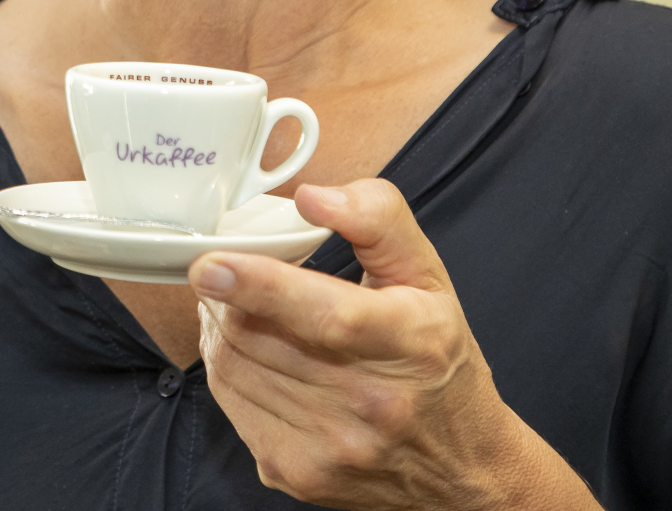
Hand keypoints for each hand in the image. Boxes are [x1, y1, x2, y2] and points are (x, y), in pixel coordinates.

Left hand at [187, 180, 596, 510]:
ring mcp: (330, 447)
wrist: (461, 467)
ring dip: (221, 328)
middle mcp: (371, 403)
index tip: (211, 265)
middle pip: (259, 337)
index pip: (325, 315)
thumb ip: (376, 220)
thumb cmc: (438, 359)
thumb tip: (311, 198)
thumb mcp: (428, 276)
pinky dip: (228, 369)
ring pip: (233, 369)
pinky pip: (230, 405)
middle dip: (227, 296)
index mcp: (409, 342)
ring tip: (243, 309)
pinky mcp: (295, 474)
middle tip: (229, 272)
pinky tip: (253, 354)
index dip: (259, 286)